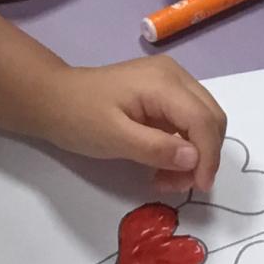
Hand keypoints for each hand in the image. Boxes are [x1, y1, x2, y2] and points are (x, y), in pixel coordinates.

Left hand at [33, 57, 226, 193]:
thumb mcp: (113, 137)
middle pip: (211, 118)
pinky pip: (187, 121)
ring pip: (203, 121)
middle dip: (204, 156)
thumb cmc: (78, 116)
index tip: (198, 188)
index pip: (203, 120)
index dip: (208, 157)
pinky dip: (183, 146)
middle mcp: (174, 75)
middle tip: (178, 185)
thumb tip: (194, 159)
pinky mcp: (163, 93)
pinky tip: (162, 164)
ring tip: (165, 179)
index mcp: (164, 82)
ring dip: (195, 154)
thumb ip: (155, 148)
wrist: (52, 98)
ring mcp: (170, 82)